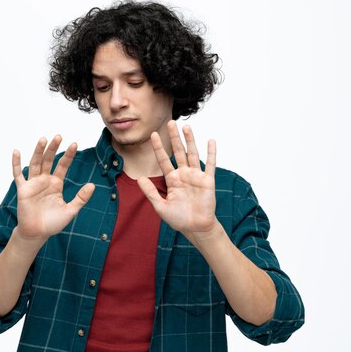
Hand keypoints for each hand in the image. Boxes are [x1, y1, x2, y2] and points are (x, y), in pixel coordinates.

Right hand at [12, 135, 94, 243]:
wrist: (37, 233)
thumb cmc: (53, 223)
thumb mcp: (71, 210)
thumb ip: (81, 198)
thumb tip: (92, 185)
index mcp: (56, 183)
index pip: (63, 165)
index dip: (68, 155)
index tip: (74, 144)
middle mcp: (44, 180)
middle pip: (49, 160)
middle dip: (53, 148)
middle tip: (58, 136)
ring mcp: (33, 184)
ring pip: (35, 163)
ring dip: (38, 151)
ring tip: (43, 139)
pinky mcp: (23, 189)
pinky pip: (18, 174)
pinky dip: (16, 163)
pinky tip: (16, 152)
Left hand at [137, 121, 221, 243]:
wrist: (196, 228)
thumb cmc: (179, 219)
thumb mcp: (160, 206)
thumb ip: (150, 192)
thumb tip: (139, 178)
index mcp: (172, 180)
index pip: (163, 160)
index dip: (158, 147)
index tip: (153, 135)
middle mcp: (183, 175)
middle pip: (178, 152)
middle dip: (174, 138)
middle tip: (170, 123)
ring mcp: (196, 176)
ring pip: (192, 154)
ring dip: (190, 140)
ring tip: (186, 127)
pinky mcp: (207, 181)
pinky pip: (210, 164)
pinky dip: (211, 153)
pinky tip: (211, 140)